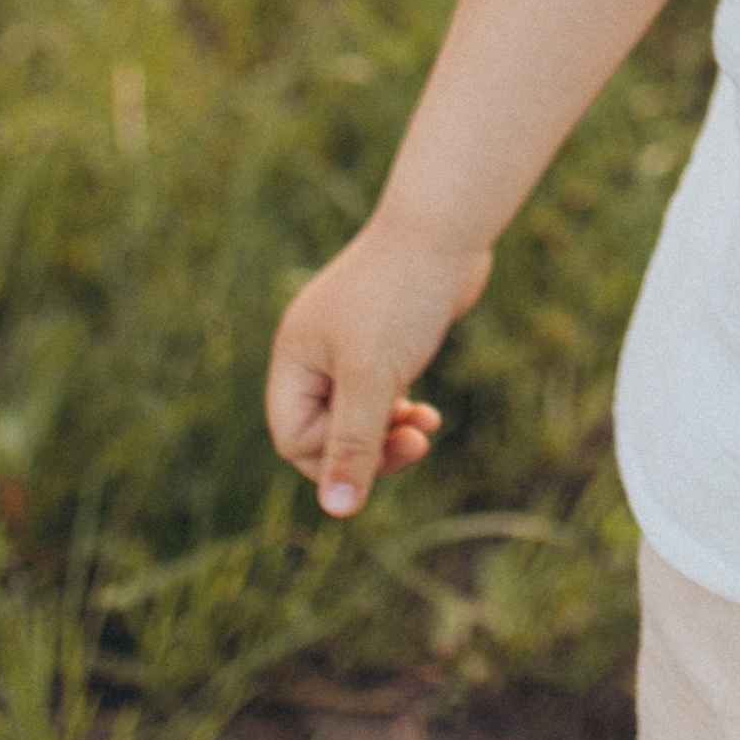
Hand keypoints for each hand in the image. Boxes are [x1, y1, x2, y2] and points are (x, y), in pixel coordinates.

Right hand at [265, 215, 492, 519]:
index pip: (294, 437)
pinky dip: (401, 409)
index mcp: (295, 357)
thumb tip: (338, 512)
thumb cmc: (401, 297)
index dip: (333, 457)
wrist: (445, 228)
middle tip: (412, 447)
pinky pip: (382, 392)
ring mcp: (350, 342)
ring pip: (358, 414)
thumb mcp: (374, 377)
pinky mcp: (386, 337)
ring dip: (388, 434)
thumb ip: (353, 444)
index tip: (380, 447)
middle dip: (367, 448)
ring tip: (422, 433)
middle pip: (326, 431)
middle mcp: (316, 351)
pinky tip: (428, 416)